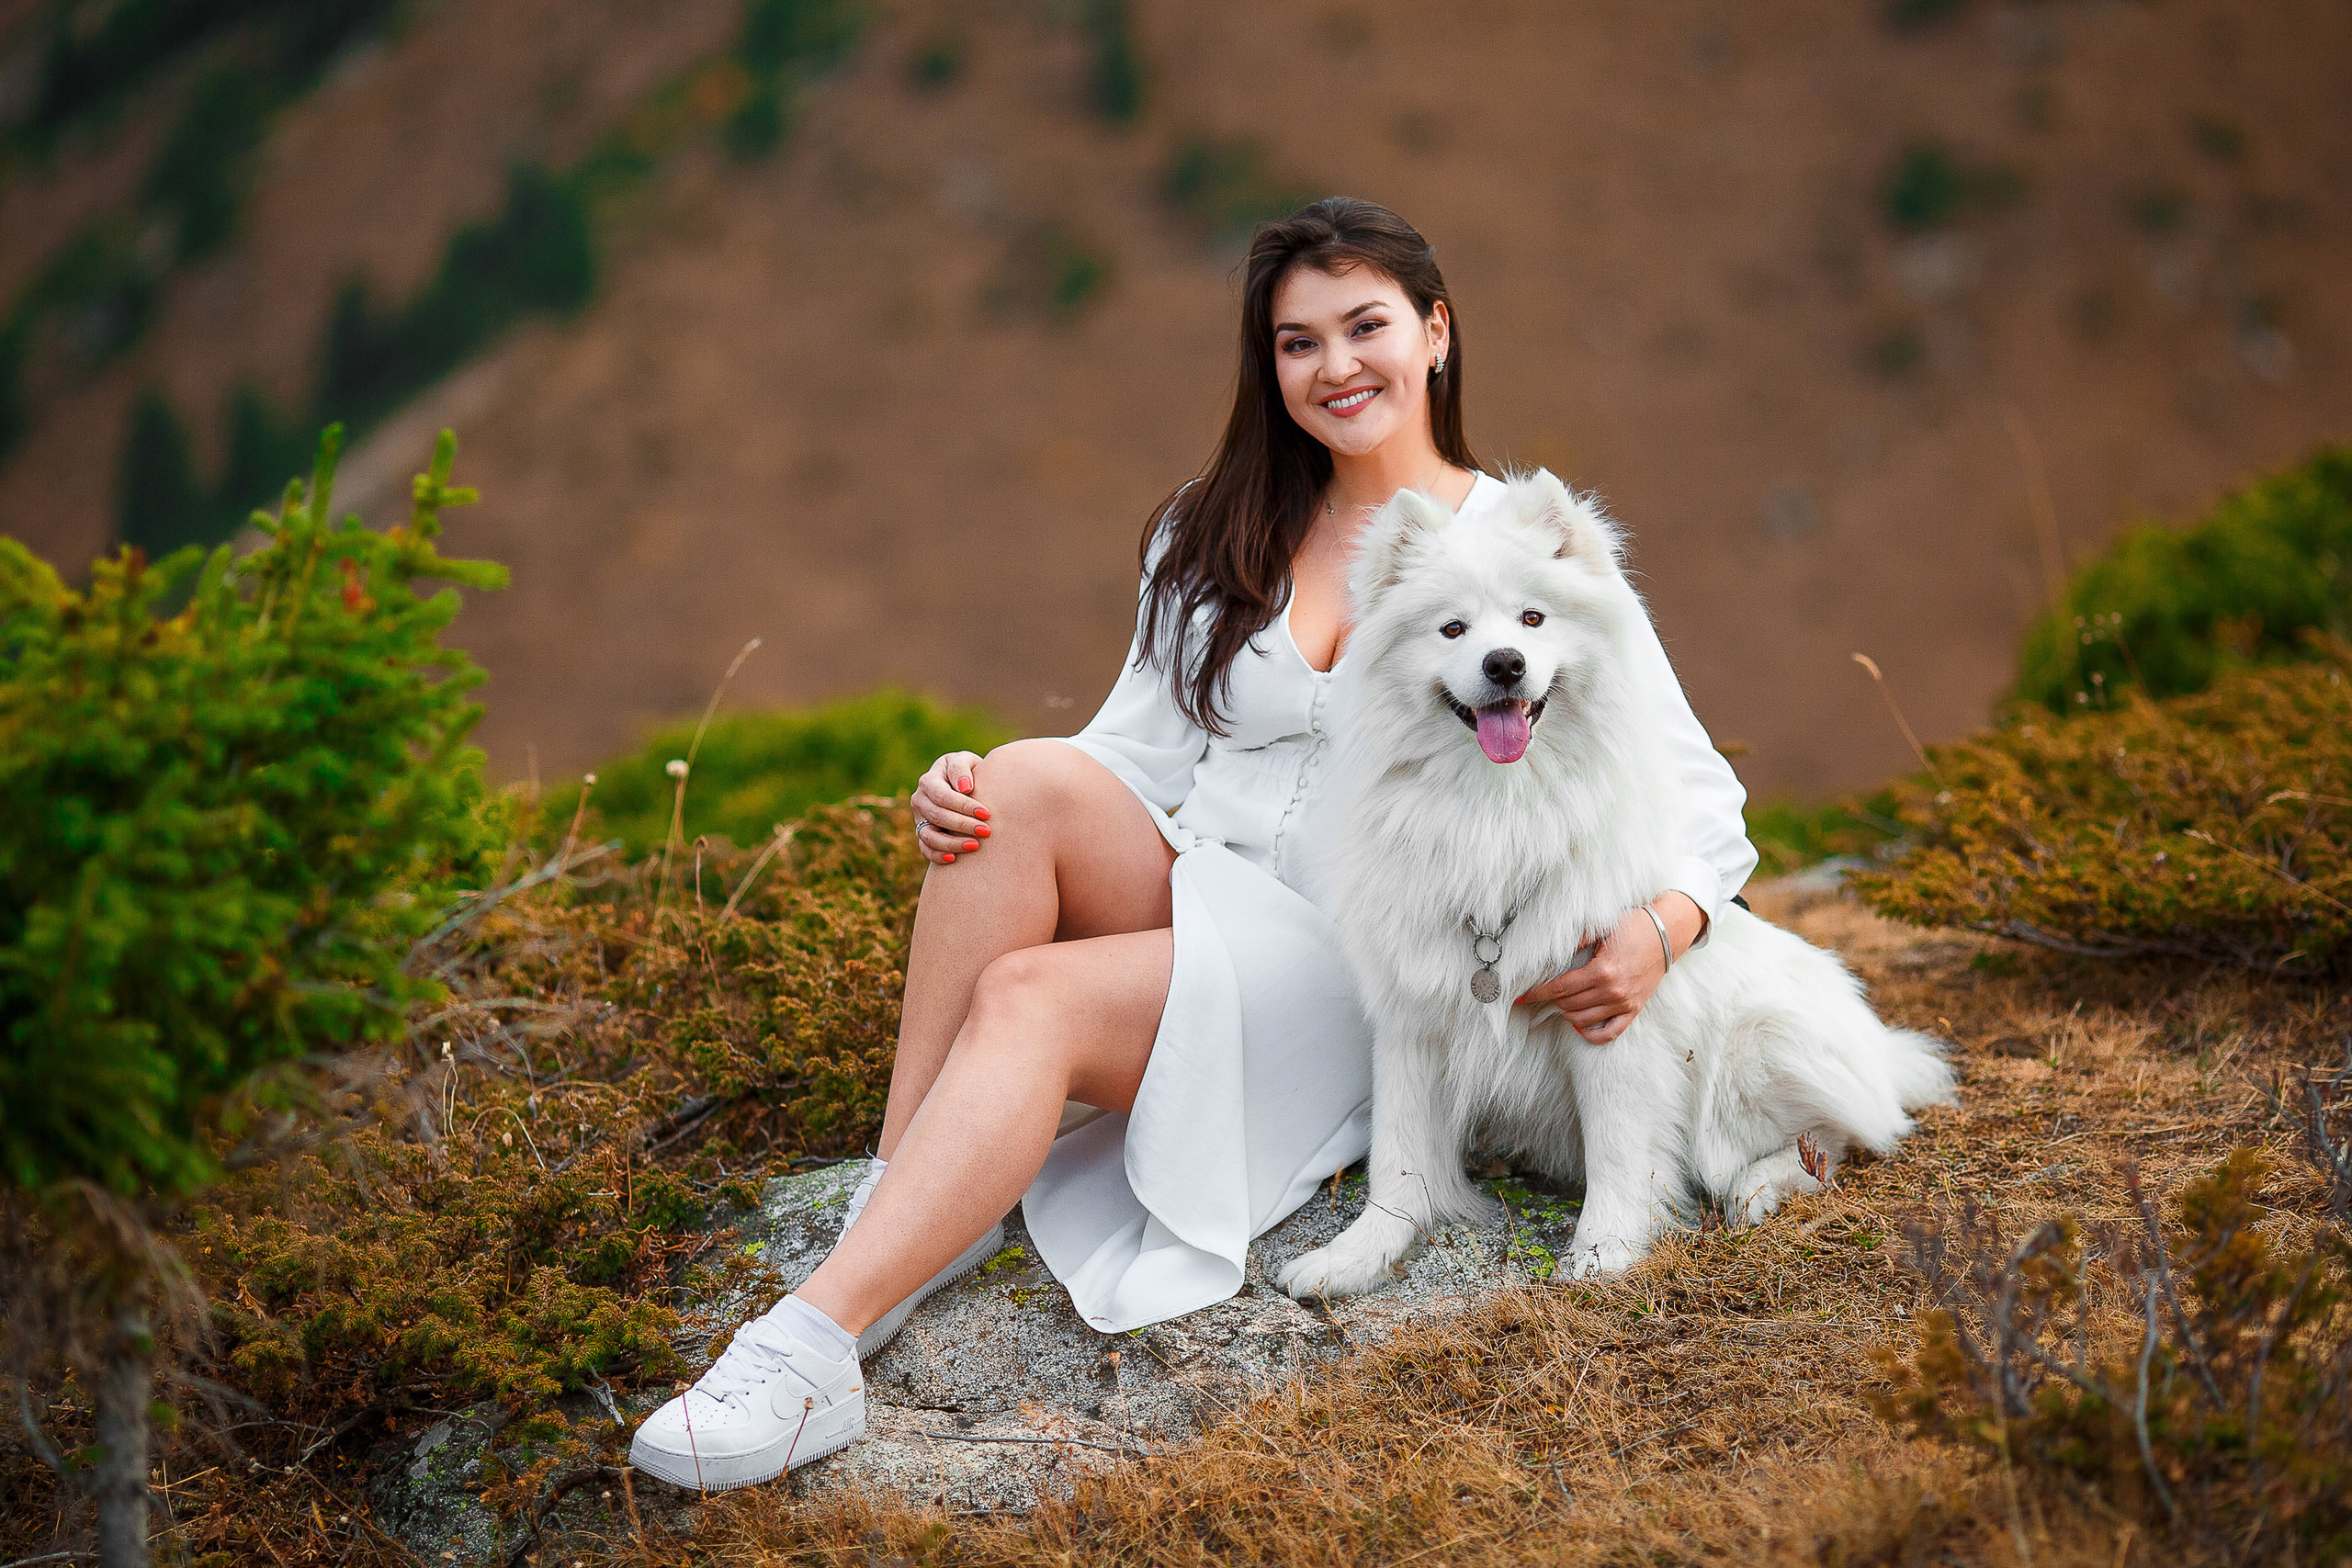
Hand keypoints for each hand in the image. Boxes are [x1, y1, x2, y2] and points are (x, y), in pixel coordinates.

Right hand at [911, 751, 990, 864]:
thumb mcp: (965, 760)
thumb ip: (961, 768)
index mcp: (928, 780)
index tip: (986, 813)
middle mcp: (920, 800)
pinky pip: (925, 849)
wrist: (965, 785)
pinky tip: (954, 859)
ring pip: (929, 836)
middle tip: (986, 831)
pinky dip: (937, 856)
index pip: (942, 796)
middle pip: (937, 816)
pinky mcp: (923, 834)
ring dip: (952, 843)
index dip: (963, 806)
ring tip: (975, 845)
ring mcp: (919, 819)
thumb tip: (965, 788)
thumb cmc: (968, 771)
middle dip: (963, 825)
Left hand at [1518, 892, 1704, 1043]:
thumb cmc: (1633, 927)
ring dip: (1566, 1012)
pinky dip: (1591, 1034)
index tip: (1521, 995)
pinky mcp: (1633, 1010)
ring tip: (1560, 1001)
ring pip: (1582, 1020)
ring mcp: (1624, 1003)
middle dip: (1550, 999)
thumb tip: (1546, 950)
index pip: (1559, 988)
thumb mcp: (1601, 928)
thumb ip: (1575, 940)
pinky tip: (1580, 1025)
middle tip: (1543, 991)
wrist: (1666, 934)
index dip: (1537, 993)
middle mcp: (1612, 991)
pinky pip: (1609, 1033)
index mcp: (1601, 971)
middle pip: (1568, 1004)